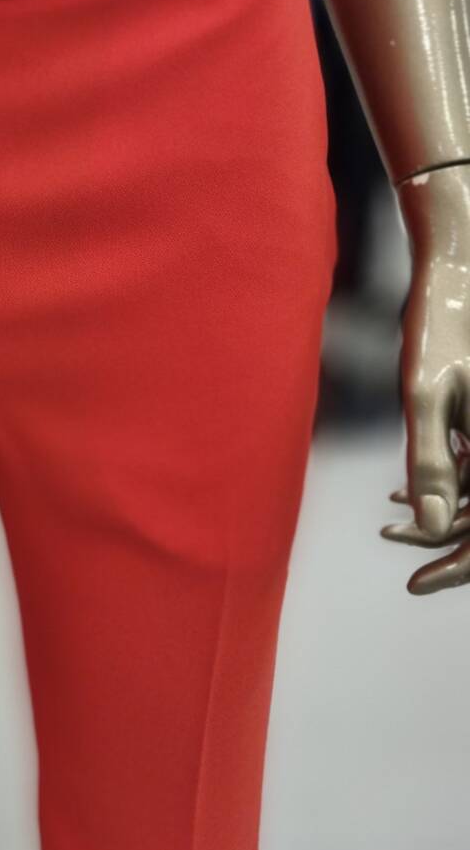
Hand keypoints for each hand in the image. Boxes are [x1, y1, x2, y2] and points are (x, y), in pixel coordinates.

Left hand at [383, 164, 469, 592]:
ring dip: (442, 512)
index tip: (414, 585)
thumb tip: (429, 528)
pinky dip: (446, 482)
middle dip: (449, 543)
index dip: (458, 565)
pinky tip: (401, 491)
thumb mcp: (425, 392)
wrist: (460, 264)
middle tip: (396, 552)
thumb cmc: (442, 321)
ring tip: (389, 523)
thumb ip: (430, 459)